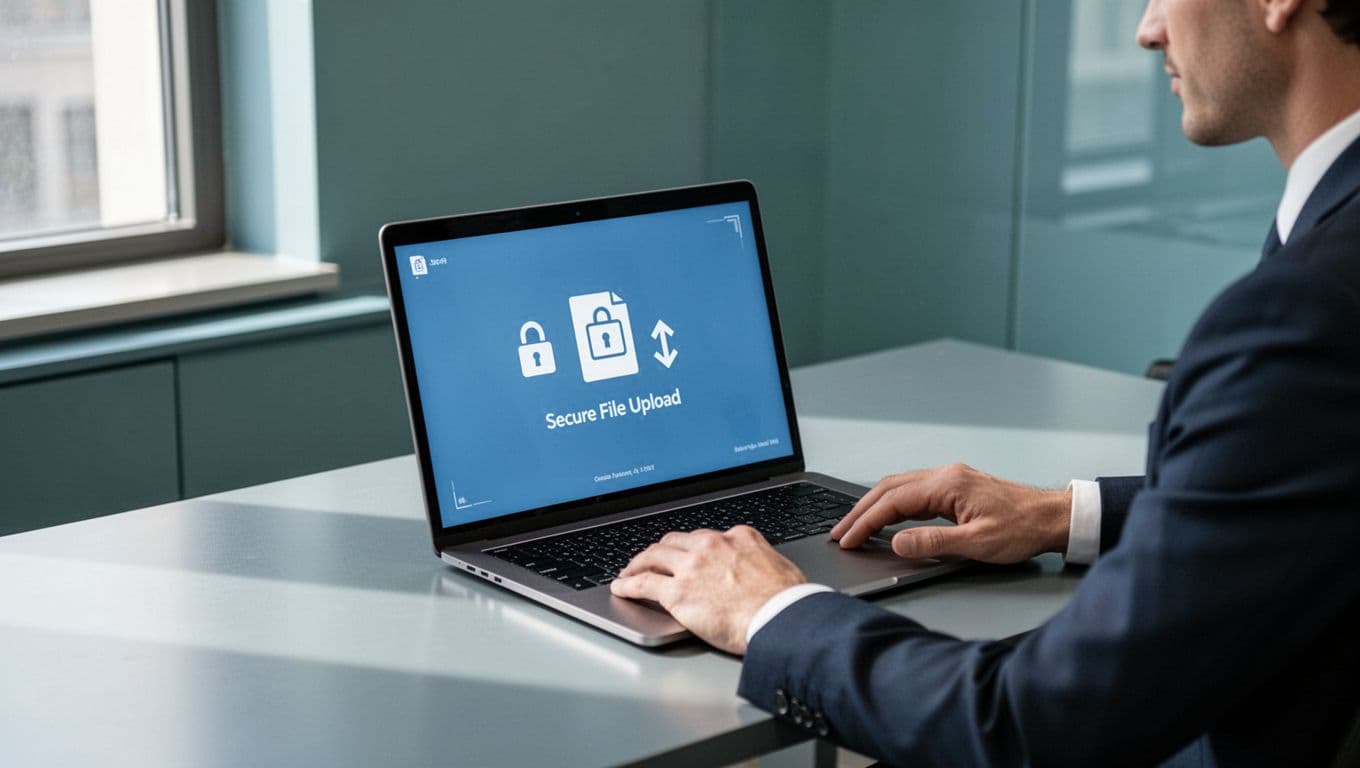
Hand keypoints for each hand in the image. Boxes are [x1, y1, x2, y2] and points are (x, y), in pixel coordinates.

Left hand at [610, 526, 805, 654]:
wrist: (781, 619)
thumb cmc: (788, 602)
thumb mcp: (780, 567)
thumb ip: (761, 561)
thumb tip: (761, 569)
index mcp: (738, 537)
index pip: (705, 537)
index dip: (690, 547)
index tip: (685, 553)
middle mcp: (711, 545)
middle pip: (674, 541)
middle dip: (660, 550)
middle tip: (651, 559)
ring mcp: (691, 567)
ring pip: (653, 556)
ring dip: (638, 563)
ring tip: (629, 571)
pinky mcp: (677, 592)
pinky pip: (643, 583)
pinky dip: (628, 584)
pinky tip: (621, 588)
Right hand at [830, 463, 1071, 563]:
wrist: (1052, 518)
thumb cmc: (1023, 529)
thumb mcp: (977, 543)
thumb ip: (933, 542)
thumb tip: (897, 542)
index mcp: (947, 484)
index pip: (893, 501)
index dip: (866, 521)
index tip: (848, 538)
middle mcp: (945, 475)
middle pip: (889, 488)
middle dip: (860, 511)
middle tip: (840, 532)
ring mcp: (950, 479)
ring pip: (899, 487)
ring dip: (874, 506)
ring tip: (855, 525)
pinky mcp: (955, 488)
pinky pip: (913, 491)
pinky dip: (892, 504)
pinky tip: (886, 517)